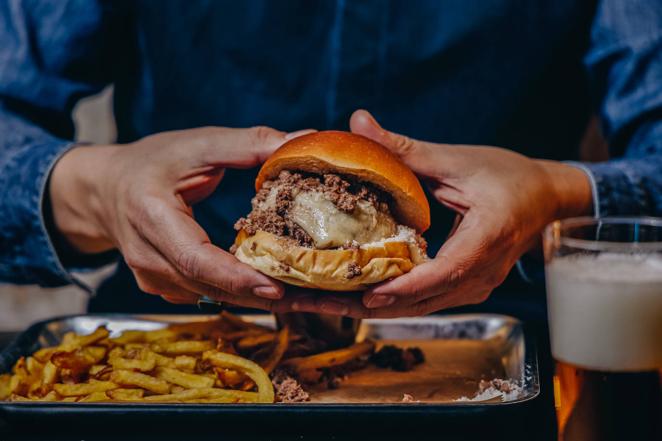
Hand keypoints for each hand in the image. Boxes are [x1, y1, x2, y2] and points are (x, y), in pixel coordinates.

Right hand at [50, 126, 308, 306]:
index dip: (236, 276)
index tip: (277, 287)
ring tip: (317, 301)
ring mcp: (154, 280)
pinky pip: (209, 296)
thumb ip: (247, 144)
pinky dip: (246, 295)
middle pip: (211, 287)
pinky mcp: (165, 288)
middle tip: (322, 301)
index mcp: (151, 218)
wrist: (105, 191)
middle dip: (268, 296)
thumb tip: (302, 138)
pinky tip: (285, 291)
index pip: (195, 258)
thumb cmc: (150, 162)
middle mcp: (149, 259)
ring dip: (265, 301)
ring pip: (215, 297)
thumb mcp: (196, 144)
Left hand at [283, 110, 592, 317]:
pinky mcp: (470, 286)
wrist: (546, 197)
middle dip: (375, 305)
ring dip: (381, 307)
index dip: (406, 286)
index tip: (369, 294)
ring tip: (332, 304)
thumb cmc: (507, 175)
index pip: (445, 271)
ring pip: (425, 306)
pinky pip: (430, 300)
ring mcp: (479, 284)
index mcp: (487, 236)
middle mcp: (485, 271)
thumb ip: (405, 148)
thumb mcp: (455, 160)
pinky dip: (397, 299)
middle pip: (426, 300)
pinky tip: (362, 295)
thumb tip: (357, 121)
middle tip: (325, 302)